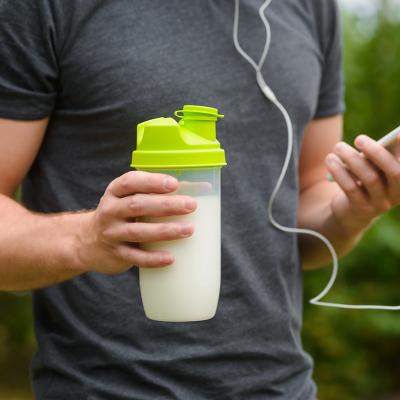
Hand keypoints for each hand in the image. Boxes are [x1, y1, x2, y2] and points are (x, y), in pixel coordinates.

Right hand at [77, 171, 196, 273]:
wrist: (88, 242)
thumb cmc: (122, 214)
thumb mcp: (129, 199)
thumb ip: (156, 193)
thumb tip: (202, 188)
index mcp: (115, 192)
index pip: (130, 182)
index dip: (152, 181)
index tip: (174, 184)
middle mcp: (110, 210)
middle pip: (138, 205)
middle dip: (166, 205)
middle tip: (191, 206)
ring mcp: (112, 233)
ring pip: (138, 231)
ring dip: (165, 230)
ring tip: (189, 230)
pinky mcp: (116, 254)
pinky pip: (135, 257)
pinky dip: (153, 258)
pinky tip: (171, 258)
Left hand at [325, 134, 399, 234]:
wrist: (350, 211)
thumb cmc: (364, 180)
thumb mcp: (373, 168)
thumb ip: (377, 156)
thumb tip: (370, 140)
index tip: (399, 133)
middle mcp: (398, 194)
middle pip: (394, 172)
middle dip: (377, 152)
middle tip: (359, 139)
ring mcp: (381, 204)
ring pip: (370, 179)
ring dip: (353, 159)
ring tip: (338, 146)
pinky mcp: (362, 209)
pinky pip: (351, 188)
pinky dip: (340, 171)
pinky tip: (330, 160)